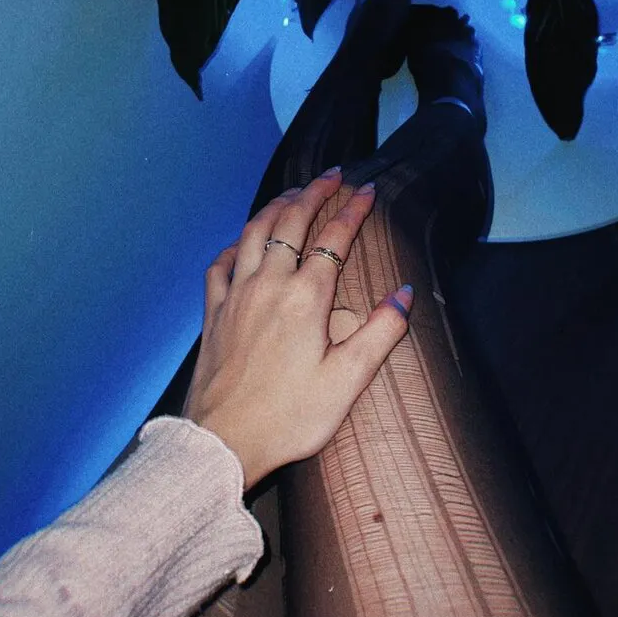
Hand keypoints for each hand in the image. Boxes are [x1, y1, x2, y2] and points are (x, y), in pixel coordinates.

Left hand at [183, 169, 413, 488]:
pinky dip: (234, 244)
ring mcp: (236, 295)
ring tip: (292, 193)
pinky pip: (220, 264)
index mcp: (305, 298)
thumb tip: (403, 294)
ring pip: (253, 233)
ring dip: (275, 207)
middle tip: (333, 175)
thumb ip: (379, 333)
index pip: (334, 238)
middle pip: (291, 222)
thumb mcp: (347, 381)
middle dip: (314, 192)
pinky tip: (241, 243)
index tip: (368, 190)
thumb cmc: (289, 417)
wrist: (222, 441)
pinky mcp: (213, 313)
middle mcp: (268, 285)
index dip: (353, 210)